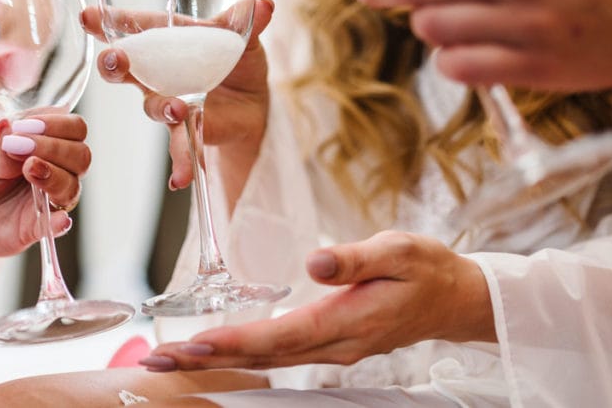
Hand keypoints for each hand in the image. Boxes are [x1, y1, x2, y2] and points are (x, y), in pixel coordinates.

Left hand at [0, 114, 89, 257]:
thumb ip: (1, 148)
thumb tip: (9, 126)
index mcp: (51, 145)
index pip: (75, 128)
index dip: (57, 123)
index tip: (25, 125)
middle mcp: (59, 171)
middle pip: (82, 156)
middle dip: (54, 147)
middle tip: (23, 144)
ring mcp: (51, 199)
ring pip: (72, 186)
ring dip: (53, 174)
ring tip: (27, 168)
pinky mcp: (40, 227)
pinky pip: (58, 225)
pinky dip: (60, 221)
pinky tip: (58, 219)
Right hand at [80, 0, 273, 198]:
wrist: (253, 103)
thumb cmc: (235, 60)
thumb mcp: (242, 37)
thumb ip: (246, 20)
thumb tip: (266, 4)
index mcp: (167, 40)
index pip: (134, 28)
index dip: (108, 22)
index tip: (87, 17)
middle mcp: (157, 71)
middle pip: (125, 67)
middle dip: (115, 64)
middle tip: (115, 60)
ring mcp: (168, 102)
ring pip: (153, 105)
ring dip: (162, 106)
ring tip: (178, 108)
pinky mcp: (186, 129)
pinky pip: (179, 146)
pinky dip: (181, 162)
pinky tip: (180, 178)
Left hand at [139, 231, 492, 371]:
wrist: (455, 298)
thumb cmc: (426, 268)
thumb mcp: (397, 249)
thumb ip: (354, 257)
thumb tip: (314, 262)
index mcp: (347, 320)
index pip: (279, 336)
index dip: (234, 342)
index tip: (192, 346)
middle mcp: (335, 344)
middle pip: (262, 355)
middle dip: (207, 359)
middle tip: (156, 362)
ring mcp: (334, 348)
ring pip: (267, 358)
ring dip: (218, 358)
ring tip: (173, 358)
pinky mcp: (332, 342)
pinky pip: (280, 353)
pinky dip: (243, 352)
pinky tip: (218, 349)